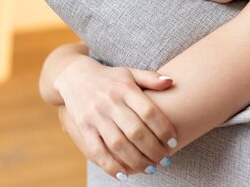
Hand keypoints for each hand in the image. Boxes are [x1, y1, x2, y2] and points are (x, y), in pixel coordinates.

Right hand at [54, 57, 176, 179]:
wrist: (75, 76)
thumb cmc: (110, 78)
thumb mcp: (130, 73)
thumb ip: (151, 78)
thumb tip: (171, 82)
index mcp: (125, 89)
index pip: (149, 112)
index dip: (164, 129)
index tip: (174, 142)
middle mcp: (110, 102)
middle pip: (135, 132)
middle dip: (153, 150)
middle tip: (165, 160)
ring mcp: (95, 116)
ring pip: (118, 144)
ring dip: (136, 161)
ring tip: (150, 169)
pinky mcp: (83, 128)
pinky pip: (97, 151)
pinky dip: (111, 166)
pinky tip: (124, 175)